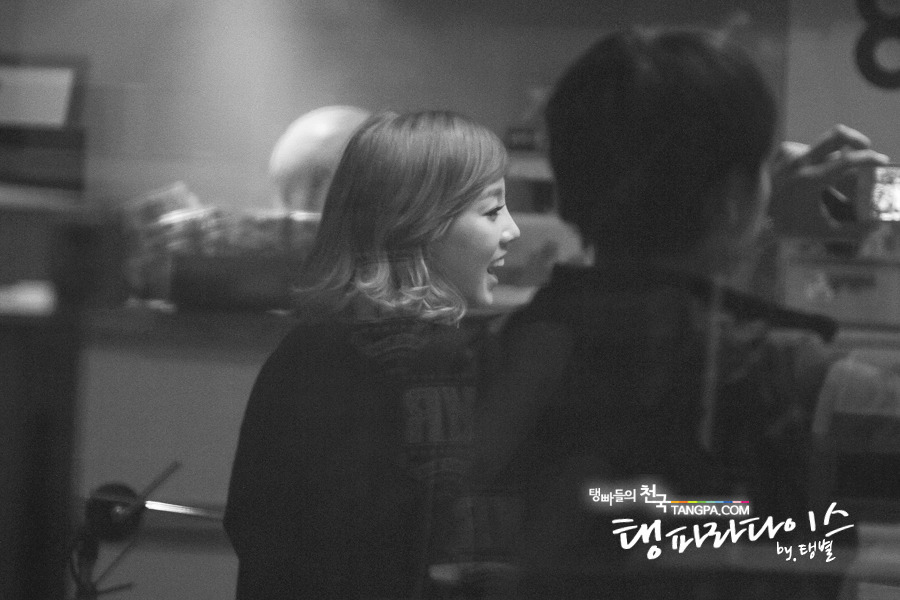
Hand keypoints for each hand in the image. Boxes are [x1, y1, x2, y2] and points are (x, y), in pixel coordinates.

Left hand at [769, 124, 888, 238]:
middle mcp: (800, 161)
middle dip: (857, 139)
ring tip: (832, 174)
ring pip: (822, 146)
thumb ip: (853, 231)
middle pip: (837, 134)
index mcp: (811, 179)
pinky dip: (813, 159)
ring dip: (832, 156)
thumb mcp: (822, 230)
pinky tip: (810, 174)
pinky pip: (805, 149)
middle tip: (866, 148)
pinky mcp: (780, 152)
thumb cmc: (788, 226)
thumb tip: (878, 227)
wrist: (752, 220)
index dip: (870, 159)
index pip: (849, 161)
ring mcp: (788, 154)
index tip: (882, 161)